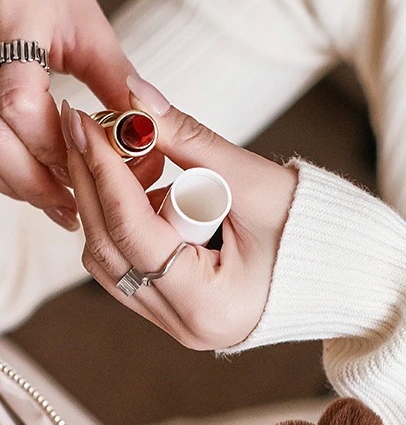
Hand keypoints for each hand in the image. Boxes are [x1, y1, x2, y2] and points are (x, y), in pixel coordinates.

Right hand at [0, 0, 146, 229]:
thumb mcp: (86, 27)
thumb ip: (118, 81)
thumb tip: (151, 130)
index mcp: (10, 4)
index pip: (21, 105)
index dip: (51, 154)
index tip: (81, 178)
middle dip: (32, 184)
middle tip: (64, 207)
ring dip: (2, 189)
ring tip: (39, 204)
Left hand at [62, 76, 297, 349]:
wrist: (343, 274)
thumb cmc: (313, 230)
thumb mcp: (254, 181)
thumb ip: (190, 139)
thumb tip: (135, 95)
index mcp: (208, 305)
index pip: (133, 231)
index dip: (104, 172)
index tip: (84, 122)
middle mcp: (184, 328)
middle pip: (109, 252)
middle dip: (92, 185)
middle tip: (81, 127)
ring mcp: (175, 328)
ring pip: (109, 265)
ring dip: (106, 207)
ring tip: (124, 155)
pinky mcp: (173, 315)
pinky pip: (127, 271)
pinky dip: (123, 227)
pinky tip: (139, 187)